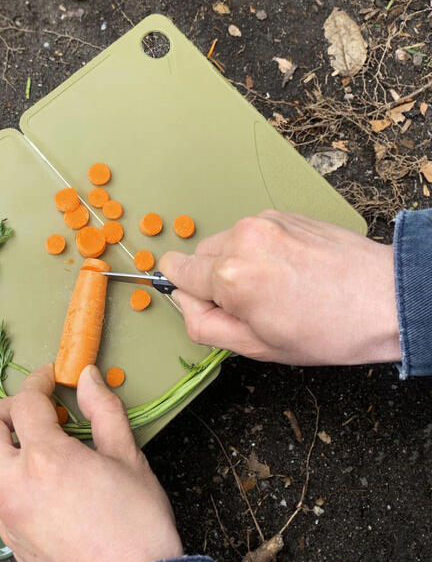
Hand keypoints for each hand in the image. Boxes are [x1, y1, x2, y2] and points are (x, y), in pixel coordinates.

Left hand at [0, 364, 182, 561]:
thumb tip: (87, 378)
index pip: (26, 403)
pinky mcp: (10, 541)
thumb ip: (104, 411)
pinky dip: (14, 474)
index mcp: (45, 461)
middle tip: (38, 411)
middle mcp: (14, 487)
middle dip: (4, 409)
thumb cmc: (137, 528)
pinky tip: (49, 483)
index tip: (53, 377)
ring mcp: (6, 518)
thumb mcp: (128, 459)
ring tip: (49, 447)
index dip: (40, 381)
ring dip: (8, 444)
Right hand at [159, 210, 400, 365]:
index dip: (189, 294)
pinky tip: (286, 269)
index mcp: (230, 275)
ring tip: (274, 285)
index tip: (210, 305)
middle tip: (249, 303)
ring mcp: (264, 221)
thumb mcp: (256, 347)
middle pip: (197, 256)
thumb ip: (204, 325)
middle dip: (212, 279)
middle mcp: (242, 238)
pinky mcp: (282, 214)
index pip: (175, 270)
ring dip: (235, 263)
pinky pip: (249, 233)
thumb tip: (184, 301)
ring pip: (223, 243)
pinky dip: (257, 250)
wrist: (387, 299)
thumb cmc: (329, 329)